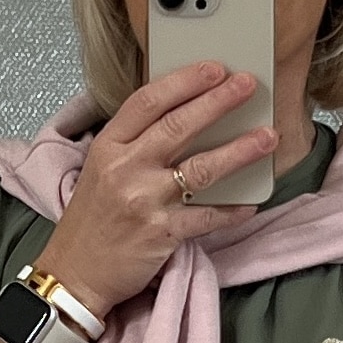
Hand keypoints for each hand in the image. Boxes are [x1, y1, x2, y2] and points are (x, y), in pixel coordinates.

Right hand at [34, 60, 276, 319]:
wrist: (75, 274)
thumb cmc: (90, 223)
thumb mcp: (100, 171)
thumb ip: (133, 145)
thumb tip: (181, 118)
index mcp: (108, 147)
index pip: (148, 102)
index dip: (184, 81)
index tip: (214, 69)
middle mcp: (125, 169)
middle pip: (178, 126)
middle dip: (218, 102)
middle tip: (248, 85)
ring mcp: (144, 202)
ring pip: (200, 168)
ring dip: (238, 151)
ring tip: (266, 138)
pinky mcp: (161, 234)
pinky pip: (206, 217)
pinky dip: (232, 211)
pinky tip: (252, 203)